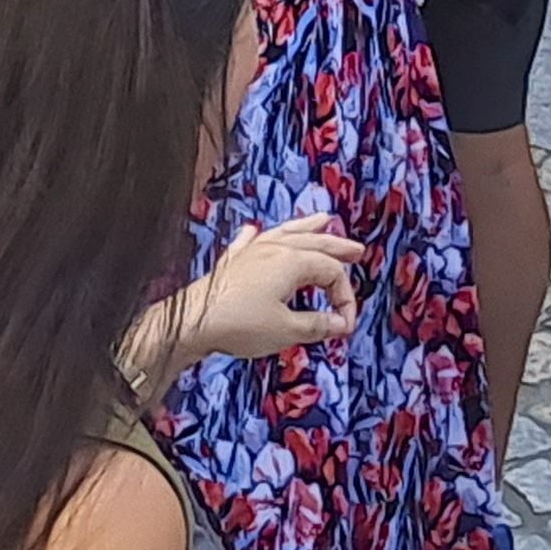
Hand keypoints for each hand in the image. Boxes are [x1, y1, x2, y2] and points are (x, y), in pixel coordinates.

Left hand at [166, 213, 365, 368]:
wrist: (193, 322)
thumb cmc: (240, 324)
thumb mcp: (287, 330)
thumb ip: (318, 324)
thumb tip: (341, 324)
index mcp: (294, 262)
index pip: (332, 273)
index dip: (344, 298)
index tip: (345, 325)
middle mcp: (275, 249)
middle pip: (315, 243)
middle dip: (338, 247)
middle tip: (357, 250)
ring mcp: (252, 252)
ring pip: (286, 233)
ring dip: (307, 228)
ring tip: (323, 220)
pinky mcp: (233, 262)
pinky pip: (251, 241)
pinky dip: (259, 236)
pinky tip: (254, 231)